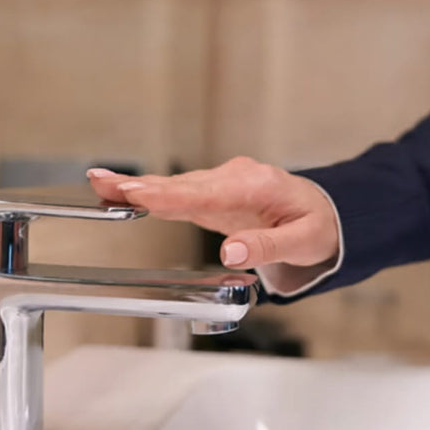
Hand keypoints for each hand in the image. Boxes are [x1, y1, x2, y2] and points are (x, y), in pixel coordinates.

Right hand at [87, 156, 338, 269]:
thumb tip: (231, 251)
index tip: (142, 195)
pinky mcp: (214, 194)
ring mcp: (223, 183)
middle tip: (103, 182)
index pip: (207, 193)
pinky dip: (149, 192)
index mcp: (257, 186)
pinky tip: (122, 191)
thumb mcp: (305, 243)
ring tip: (100, 182)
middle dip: (141, 185)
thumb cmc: (319, 227)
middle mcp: (235, 178)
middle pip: (182, 185)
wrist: (329, 212)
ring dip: (137, 186)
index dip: (171, 196)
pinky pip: (178, 193)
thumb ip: (268, 246)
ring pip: (175, 186)